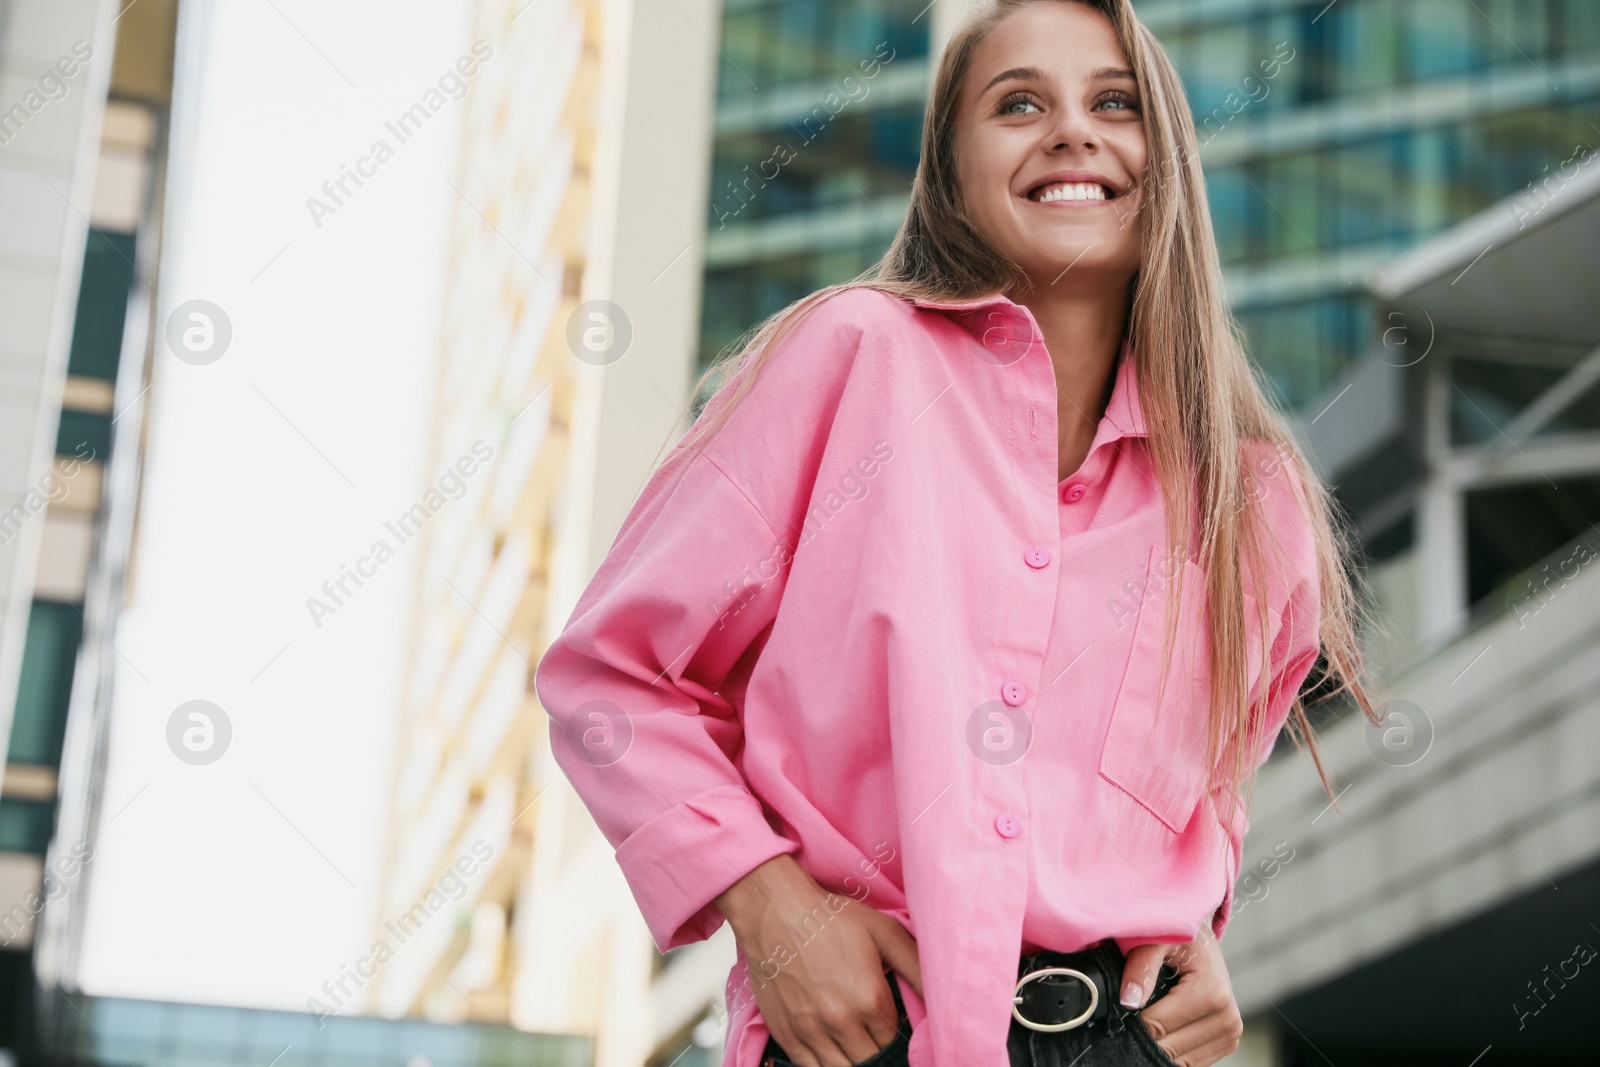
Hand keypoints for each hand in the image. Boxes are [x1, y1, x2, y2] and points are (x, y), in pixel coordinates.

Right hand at [716, 855, 922, 1066]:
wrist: (774, 910)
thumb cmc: (831, 918)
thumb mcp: (884, 932)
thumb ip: (917, 967)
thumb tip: (944, 998)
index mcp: (869, 999)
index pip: (894, 1043)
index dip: (895, 1037)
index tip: (891, 1027)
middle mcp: (840, 1021)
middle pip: (870, 1063)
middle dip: (876, 1053)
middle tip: (875, 1037)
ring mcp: (809, 1031)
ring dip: (853, 1061)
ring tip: (857, 1045)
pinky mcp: (785, 1034)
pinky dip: (825, 1065)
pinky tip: (834, 1051)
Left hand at [1120, 930, 1242, 1065]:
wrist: (1202, 939)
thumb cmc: (1181, 936)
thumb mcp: (1157, 940)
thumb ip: (1141, 967)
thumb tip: (1129, 1001)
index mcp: (1212, 993)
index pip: (1157, 1026)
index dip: (1134, 1020)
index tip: (1124, 1006)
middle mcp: (1227, 1018)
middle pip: (1169, 1048)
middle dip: (1145, 1035)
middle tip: (1134, 1012)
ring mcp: (1230, 1033)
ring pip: (1180, 1060)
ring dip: (1160, 1044)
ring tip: (1152, 1017)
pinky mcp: (1227, 1041)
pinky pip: (1192, 1062)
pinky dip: (1174, 1051)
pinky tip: (1166, 1029)